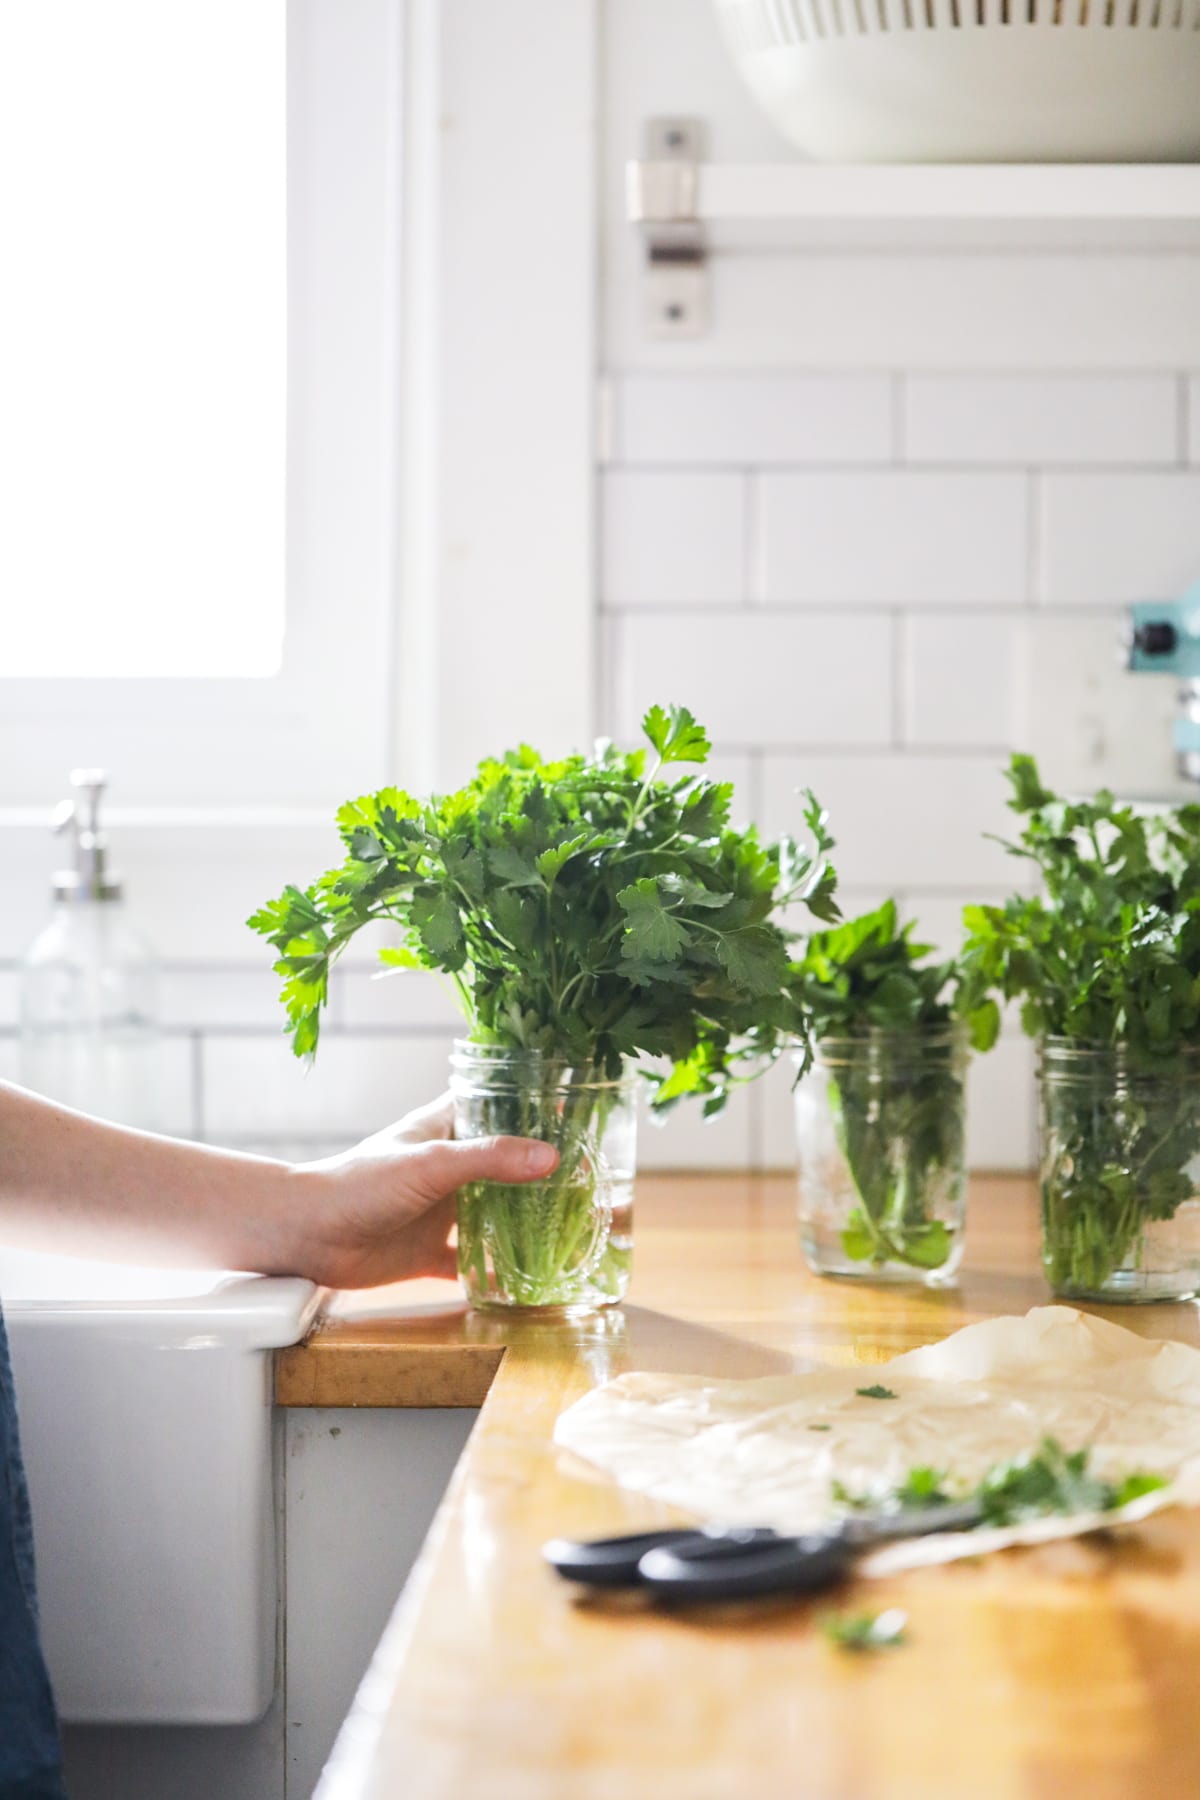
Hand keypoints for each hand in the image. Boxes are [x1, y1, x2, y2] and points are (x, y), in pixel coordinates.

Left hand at [286, 1093, 558, 1288]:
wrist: (307, 1234)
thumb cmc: (359, 1183)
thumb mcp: (430, 1164)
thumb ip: (489, 1160)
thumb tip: (550, 1157)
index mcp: (446, 1128)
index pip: (496, 1102)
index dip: (532, 1101)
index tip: (577, 1106)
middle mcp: (449, 1167)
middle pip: (506, 1162)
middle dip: (543, 1168)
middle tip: (592, 1175)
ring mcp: (441, 1210)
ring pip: (496, 1213)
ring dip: (528, 1220)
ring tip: (577, 1225)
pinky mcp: (430, 1252)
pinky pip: (473, 1263)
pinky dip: (499, 1272)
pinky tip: (532, 1281)